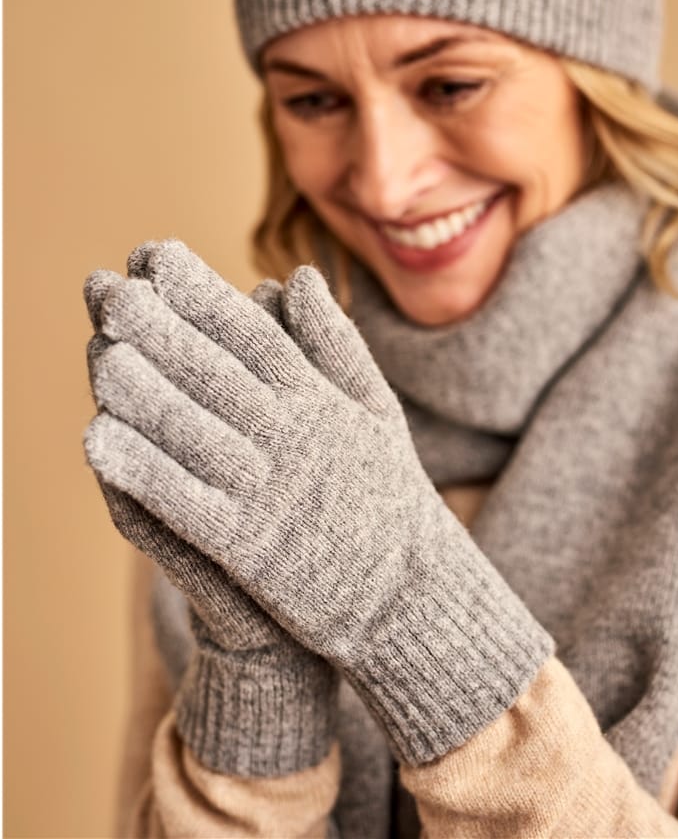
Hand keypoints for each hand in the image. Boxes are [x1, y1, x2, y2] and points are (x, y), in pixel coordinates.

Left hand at [84, 240, 553, 764]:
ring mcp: (268, 493)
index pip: (255, 335)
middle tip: (110, 292)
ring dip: (142, 393)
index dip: (201, 294)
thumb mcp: (377, 410)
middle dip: (160, 330)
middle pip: (217, 374)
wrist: (407, 591)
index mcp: (321, 403)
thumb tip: (299, 276)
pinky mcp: (247, 548)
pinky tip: (98, 441)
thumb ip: (336, 344)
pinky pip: (184, 502)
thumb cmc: (388, 496)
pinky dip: (140, 471)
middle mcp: (292, 439)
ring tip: (99, 355)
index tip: (156, 258)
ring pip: (194, 432)